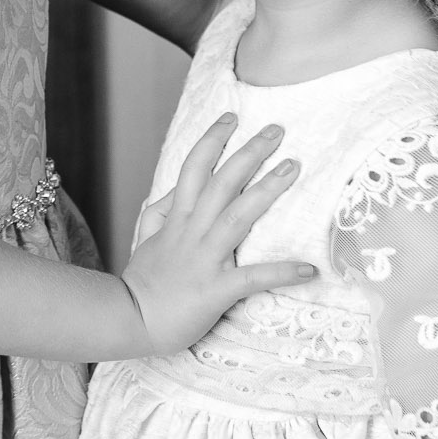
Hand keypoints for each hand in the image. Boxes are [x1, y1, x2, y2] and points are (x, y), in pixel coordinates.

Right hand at [120, 113, 317, 354]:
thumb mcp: (145, 236)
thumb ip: (161, 208)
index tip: (232, 117)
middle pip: (222, 183)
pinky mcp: (216, 290)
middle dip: (250, 153)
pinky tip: (309, 269)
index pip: (194, 169)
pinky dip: (281, 273)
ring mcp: (205, 260)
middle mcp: (192, 232)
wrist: (129, 321)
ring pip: (238, 217)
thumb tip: (177, 187)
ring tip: (293, 167)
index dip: (212, 140)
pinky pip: (253, 279)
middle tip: (277, 130)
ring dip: (267, 191)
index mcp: (177, 219)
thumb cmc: (143, 281)